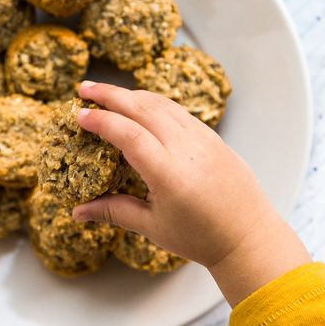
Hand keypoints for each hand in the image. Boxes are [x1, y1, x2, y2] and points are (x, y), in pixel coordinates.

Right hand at [73, 81, 310, 305]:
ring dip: (131, 94)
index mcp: (170, 174)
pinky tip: (138, 103)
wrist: (248, 235)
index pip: (129, 134)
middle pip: (142, 108)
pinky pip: (177, 110)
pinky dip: (153, 102)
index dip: (102, 121)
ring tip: (106, 93)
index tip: (79, 115)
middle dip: (110, 94)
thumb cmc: (200, 237)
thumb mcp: (152, 226)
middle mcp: (187, 149)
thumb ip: (113, 212)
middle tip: (83, 88)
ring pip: (161, 104)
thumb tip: (77, 212)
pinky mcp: (212, 136)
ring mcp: (202, 138)